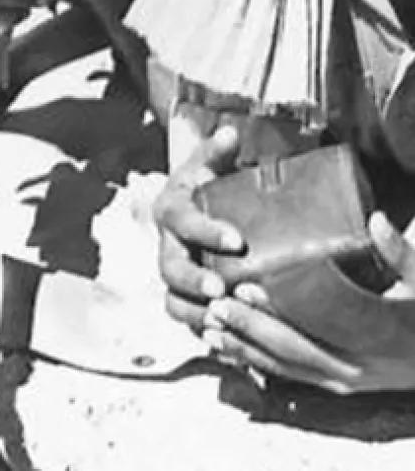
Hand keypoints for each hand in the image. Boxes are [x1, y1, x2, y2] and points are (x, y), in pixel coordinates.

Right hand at [153, 126, 242, 333]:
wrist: (191, 210)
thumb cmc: (204, 187)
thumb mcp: (207, 166)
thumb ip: (216, 152)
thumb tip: (229, 133)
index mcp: (171, 211)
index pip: (184, 221)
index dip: (207, 231)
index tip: (236, 240)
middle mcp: (165, 245)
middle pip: (171, 268)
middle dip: (194, 280)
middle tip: (220, 288)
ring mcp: (172, 274)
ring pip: (173, 299)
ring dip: (195, 312)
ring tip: (223, 319)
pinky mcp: (182, 297)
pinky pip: (184, 319)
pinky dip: (200, 329)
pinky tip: (225, 335)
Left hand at [201, 212, 414, 392]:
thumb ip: (400, 255)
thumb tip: (377, 221)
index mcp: (370, 340)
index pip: (314, 325)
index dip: (276, 309)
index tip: (244, 288)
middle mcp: (354, 370)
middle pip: (291, 350)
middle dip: (249, 330)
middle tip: (215, 306)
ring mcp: (345, 383)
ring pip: (286, 369)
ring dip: (246, 350)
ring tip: (211, 329)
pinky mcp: (339, 388)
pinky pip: (293, 378)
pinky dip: (261, 365)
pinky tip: (234, 351)